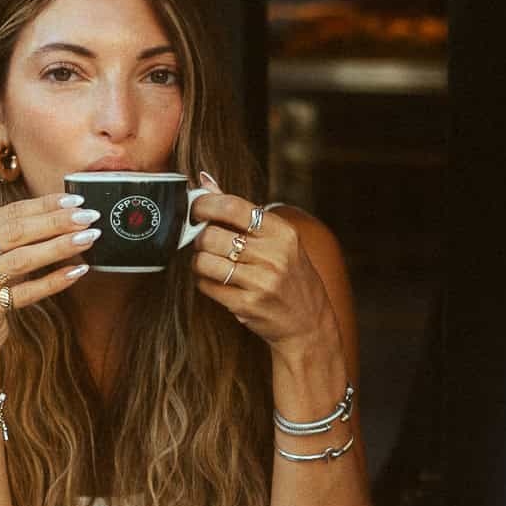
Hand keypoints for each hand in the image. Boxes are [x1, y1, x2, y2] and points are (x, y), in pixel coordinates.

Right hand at [0, 194, 98, 354]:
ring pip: (20, 260)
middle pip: (15, 232)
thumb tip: (65, 211)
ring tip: (87, 239)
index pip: (9, 212)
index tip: (76, 201)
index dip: (45, 205)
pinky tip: (76, 271)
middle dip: (56, 223)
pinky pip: (24, 293)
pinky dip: (53, 281)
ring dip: (59, 247)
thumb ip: (15, 233)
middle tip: (88, 217)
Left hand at [189, 182, 335, 349]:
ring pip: (204, 262)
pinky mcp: (247, 305)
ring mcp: (260, 282)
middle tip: (205, 242)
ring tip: (210, 262)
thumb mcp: (278, 240)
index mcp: (282, 233)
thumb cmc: (291, 277)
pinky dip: (205, 282)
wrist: (309, 323)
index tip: (196, 208)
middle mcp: (273, 256)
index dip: (205, 204)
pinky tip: (218, 282)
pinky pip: (207, 286)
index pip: (233, 207)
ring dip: (199, 261)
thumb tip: (205, 181)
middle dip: (199, 238)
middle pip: (211, 236)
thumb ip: (241, 211)